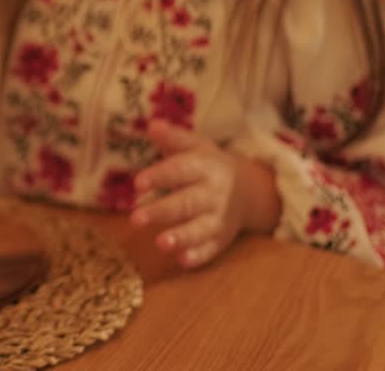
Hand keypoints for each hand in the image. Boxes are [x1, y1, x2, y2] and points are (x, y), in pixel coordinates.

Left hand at [131, 121, 276, 268]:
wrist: (250, 189)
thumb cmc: (208, 164)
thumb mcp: (194, 146)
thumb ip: (173, 137)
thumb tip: (152, 124)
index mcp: (205, 168)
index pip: (180, 170)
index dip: (160, 176)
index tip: (138, 183)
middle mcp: (213, 193)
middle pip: (187, 203)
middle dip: (162, 212)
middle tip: (135, 219)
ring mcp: (219, 218)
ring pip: (201, 229)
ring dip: (181, 237)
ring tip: (160, 243)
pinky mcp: (221, 239)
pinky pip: (212, 249)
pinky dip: (199, 256)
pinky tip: (182, 260)